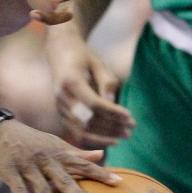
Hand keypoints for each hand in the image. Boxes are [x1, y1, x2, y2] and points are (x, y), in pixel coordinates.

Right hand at [0, 118, 119, 192]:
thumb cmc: (30, 140)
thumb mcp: (54, 143)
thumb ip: (77, 152)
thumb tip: (102, 155)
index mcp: (58, 153)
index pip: (82, 163)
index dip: (100, 173)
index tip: (119, 183)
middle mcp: (45, 160)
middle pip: (64, 179)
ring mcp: (27, 166)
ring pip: (42, 189)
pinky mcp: (10, 172)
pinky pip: (18, 190)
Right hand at [46, 24, 134, 147]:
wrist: (60, 53)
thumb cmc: (83, 57)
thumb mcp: (98, 64)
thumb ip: (106, 82)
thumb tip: (112, 103)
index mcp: (70, 81)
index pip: (93, 104)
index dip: (113, 112)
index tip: (130, 115)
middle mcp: (62, 97)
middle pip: (87, 120)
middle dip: (111, 127)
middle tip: (132, 127)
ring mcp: (59, 107)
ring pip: (80, 131)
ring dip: (104, 136)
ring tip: (124, 135)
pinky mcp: (61, 114)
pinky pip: (76, 133)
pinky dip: (94, 139)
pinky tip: (111, 139)